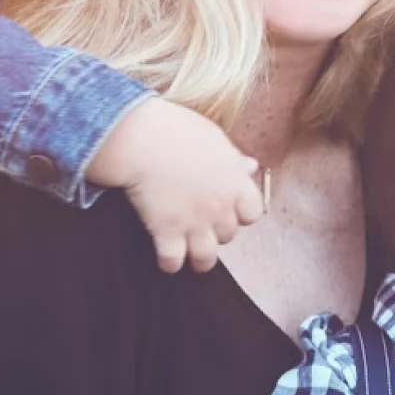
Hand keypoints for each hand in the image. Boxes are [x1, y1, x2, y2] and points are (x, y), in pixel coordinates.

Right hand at [86, 97, 266, 271]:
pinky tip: (165, 256)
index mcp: (234, 183)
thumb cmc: (176, 131)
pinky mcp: (166, 231)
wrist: (142, 138)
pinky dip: (169, 262)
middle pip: (228, 235)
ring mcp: (194, 222)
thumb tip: (250, 166)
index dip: (240, 213)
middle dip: (216, 232)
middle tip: (202, 224)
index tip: (229, 209)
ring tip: (190, 254)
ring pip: (206, 258)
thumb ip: (233, 159)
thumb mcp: (214, 138)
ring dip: (200, 258)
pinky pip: (173, 261)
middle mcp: (219, 207)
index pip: (252, 213)